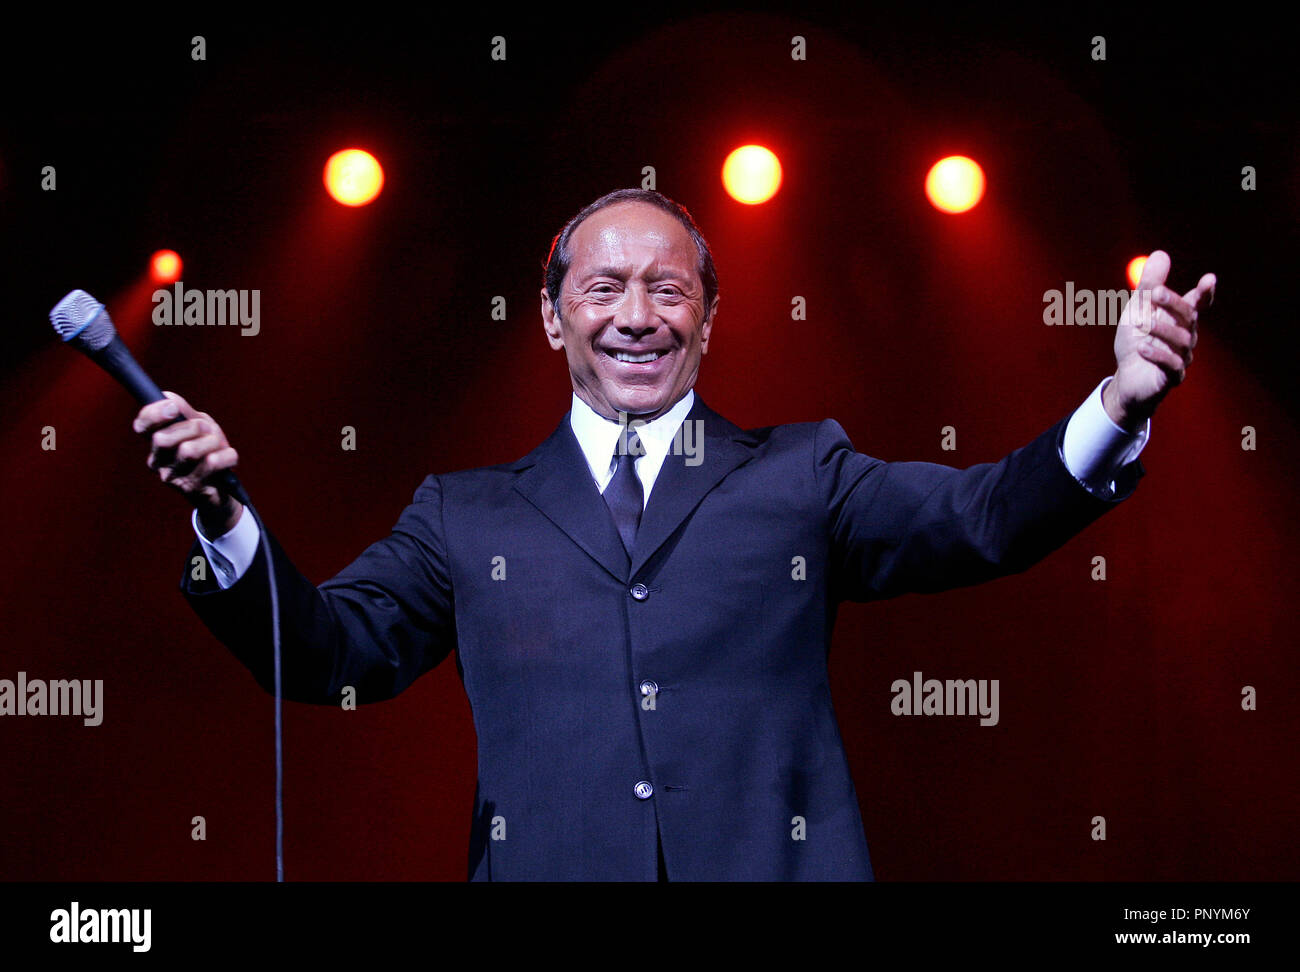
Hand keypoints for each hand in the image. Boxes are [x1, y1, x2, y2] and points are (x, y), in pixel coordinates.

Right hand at [133, 391, 243, 537]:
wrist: (225, 488)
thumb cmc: (208, 452)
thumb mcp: (198, 427)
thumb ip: (185, 412)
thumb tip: (168, 397)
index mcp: (156, 443)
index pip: (141, 426)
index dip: (153, 414)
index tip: (173, 407)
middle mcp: (158, 462)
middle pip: (162, 439)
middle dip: (191, 427)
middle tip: (206, 430)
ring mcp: (174, 478)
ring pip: (188, 451)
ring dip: (211, 442)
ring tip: (218, 446)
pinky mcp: (193, 490)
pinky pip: (212, 463)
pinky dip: (227, 455)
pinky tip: (228, 458)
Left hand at [1103, 250, 1215, 431]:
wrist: (1127, 378)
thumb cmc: (1135, 341)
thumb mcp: (1137, 310)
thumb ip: (1149, 285)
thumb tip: (1160, 253)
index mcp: (1179, 319)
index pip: (1197, 303)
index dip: (1205, 292)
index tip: (1210, 279)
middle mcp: (1186, 336)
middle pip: (1188, 316)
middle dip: (1174, 303)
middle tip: (1157, 292)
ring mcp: (1182, 357)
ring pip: (1181, 340)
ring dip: (1161, 329)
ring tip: (1141, 324)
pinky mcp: (1172, 377)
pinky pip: (1172, 365)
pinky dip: (1158, 355)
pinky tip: (1142, 348)